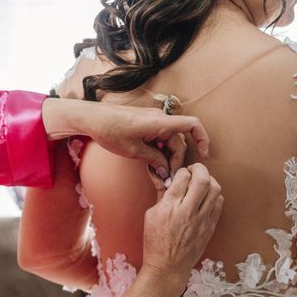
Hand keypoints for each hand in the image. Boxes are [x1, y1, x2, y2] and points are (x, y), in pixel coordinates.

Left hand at [42, 98, 209, 175]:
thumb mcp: (133, 151)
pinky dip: (159, 151)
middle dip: (176, 160)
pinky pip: (161, 138)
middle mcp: (160, 119)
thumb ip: (154, 160)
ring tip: (156, 173)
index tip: (204, 155)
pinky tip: (151, 164)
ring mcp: (154, 121)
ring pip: (170, 142)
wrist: (92, 118)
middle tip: (166, 178)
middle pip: (179, 141)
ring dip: (167, 158)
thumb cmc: (110, 131)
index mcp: (160, 123)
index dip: (203, 138)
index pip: (192, 125)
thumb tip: (167, 169)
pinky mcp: (147, 124)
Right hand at [124, 164, 222, 296]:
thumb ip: (162, 196)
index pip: (182, 177)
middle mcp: (187, 211)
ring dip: (209, 180)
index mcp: (169, 207)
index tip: (181, 174)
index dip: (183, 171)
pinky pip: (219, 203)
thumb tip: (169, 180)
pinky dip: (214, 195)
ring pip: (215, 189)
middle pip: (202, 179)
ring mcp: (201, 219)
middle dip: (199, 169)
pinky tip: (206, 197)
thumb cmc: (156, 242)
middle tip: (194, 171)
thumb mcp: (150, 216)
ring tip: (202, 183)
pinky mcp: (210, 227)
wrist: (168, 266)